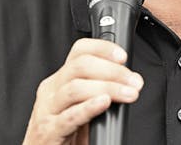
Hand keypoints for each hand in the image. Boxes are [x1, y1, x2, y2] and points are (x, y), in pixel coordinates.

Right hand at [22, 38, 143, 144]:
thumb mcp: (78, 104)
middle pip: (80, 66)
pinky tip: (104, 103)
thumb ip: (95, 90)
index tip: (122, 56)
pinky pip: (69, 116)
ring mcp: (47, 110)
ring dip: (107, 88)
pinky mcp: (48, 131)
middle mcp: (51, 90)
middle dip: (112, 71)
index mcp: (59, 80)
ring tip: (128, 94)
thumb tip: (126, 80)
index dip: (102, 49)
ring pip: (75, 88)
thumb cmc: (63, 132)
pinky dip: (89, 107)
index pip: (79, 51)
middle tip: (133, 81)